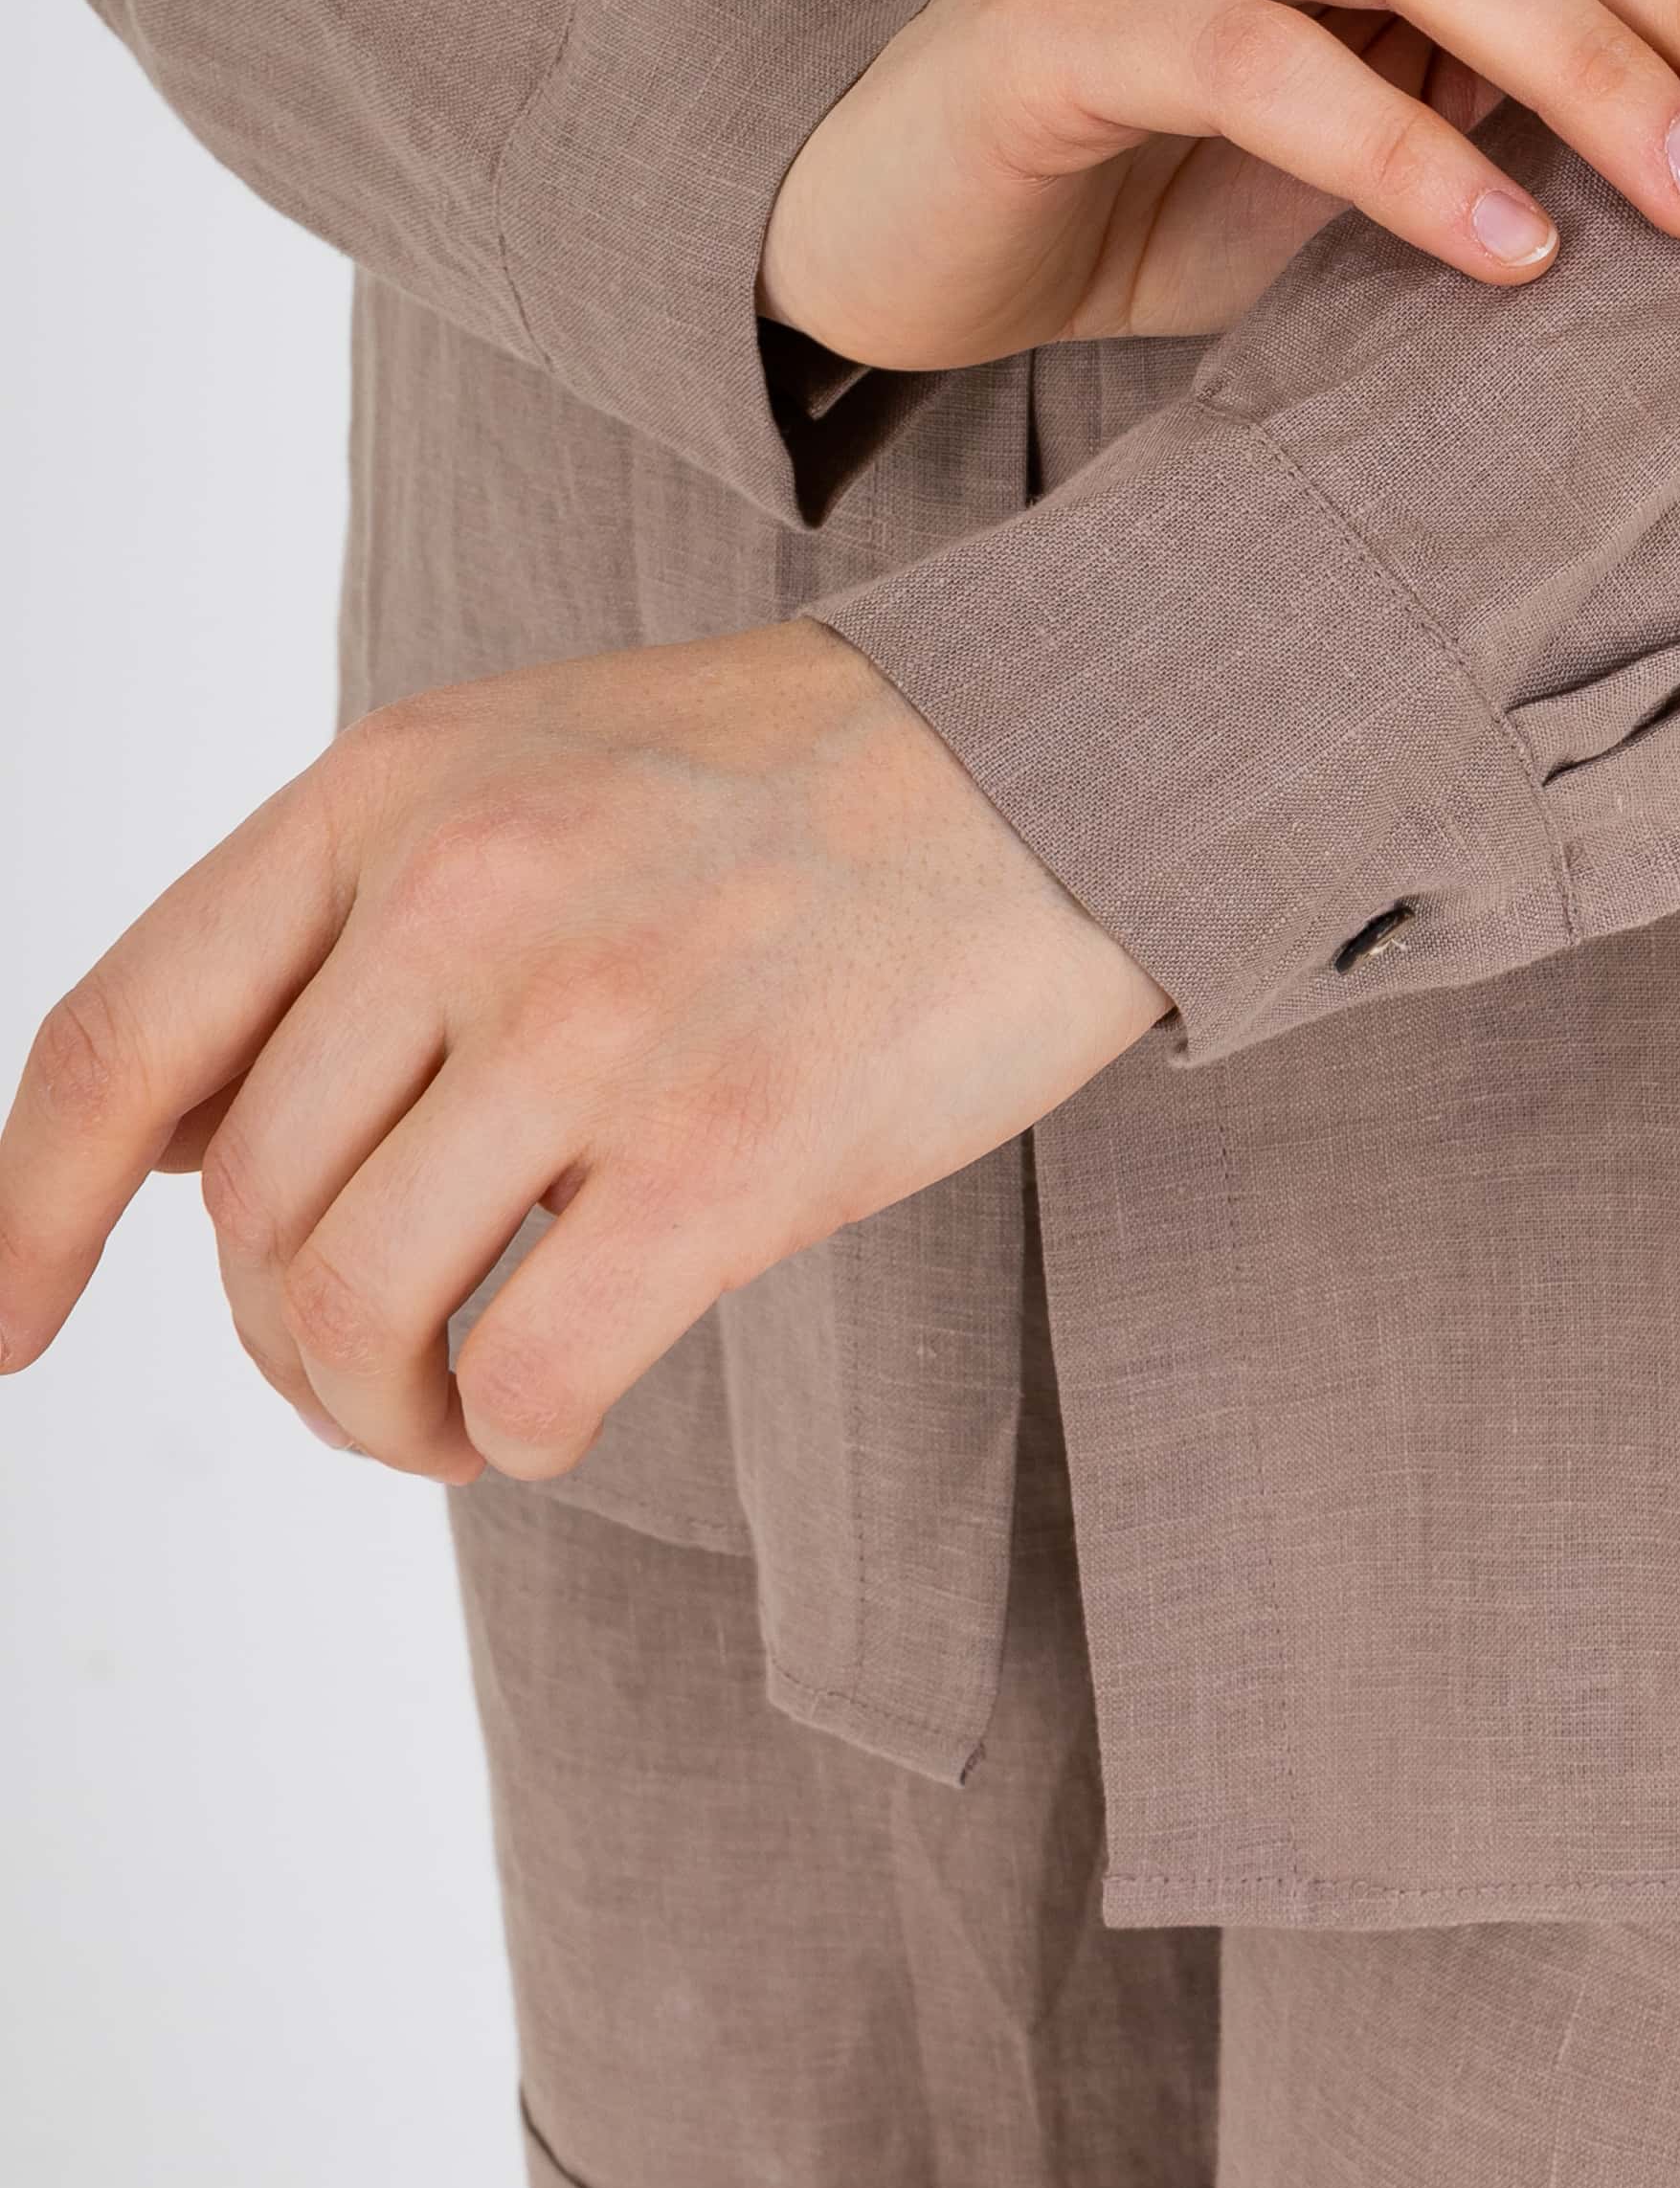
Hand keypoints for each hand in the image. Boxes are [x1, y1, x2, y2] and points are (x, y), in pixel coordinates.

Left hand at [0, 624, 1161, 1480]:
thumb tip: (173, 1150)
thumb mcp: (529, 767)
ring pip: (356, 1316)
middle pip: (250, 1219)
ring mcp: (596, 1020)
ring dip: (385, 1412)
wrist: (1065, 751)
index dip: (23, 1208)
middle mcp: (466, 893)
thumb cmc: (803, 782)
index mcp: (394, 790)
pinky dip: (514, 1436)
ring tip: (458, 1403)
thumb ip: (350, 921)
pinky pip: (526, 1377)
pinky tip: (562, 1406)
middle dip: (285, 1342)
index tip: (5, 1324)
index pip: (120, 1033)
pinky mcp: (729, 1151)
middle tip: (377, 1367)